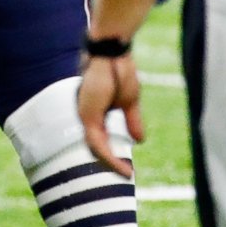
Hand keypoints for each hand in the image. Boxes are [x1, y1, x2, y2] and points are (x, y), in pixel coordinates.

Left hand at [78, 52, 143, 177]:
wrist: (113, 51)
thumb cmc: (119, 69)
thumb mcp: (130, 101)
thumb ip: (132, 121)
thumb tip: (139, 141)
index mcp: (96, 111)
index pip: (101, 140)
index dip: (112, 155)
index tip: (127, 167)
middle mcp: (87, 115)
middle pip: (96, 148)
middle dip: (110, 164)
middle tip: (127, 175)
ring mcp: (86, 115)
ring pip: (95, 149)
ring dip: (111, 164)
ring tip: (126, 175)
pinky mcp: (88, 115)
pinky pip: (98, 144)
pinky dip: (109, 158)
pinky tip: (122, 167)